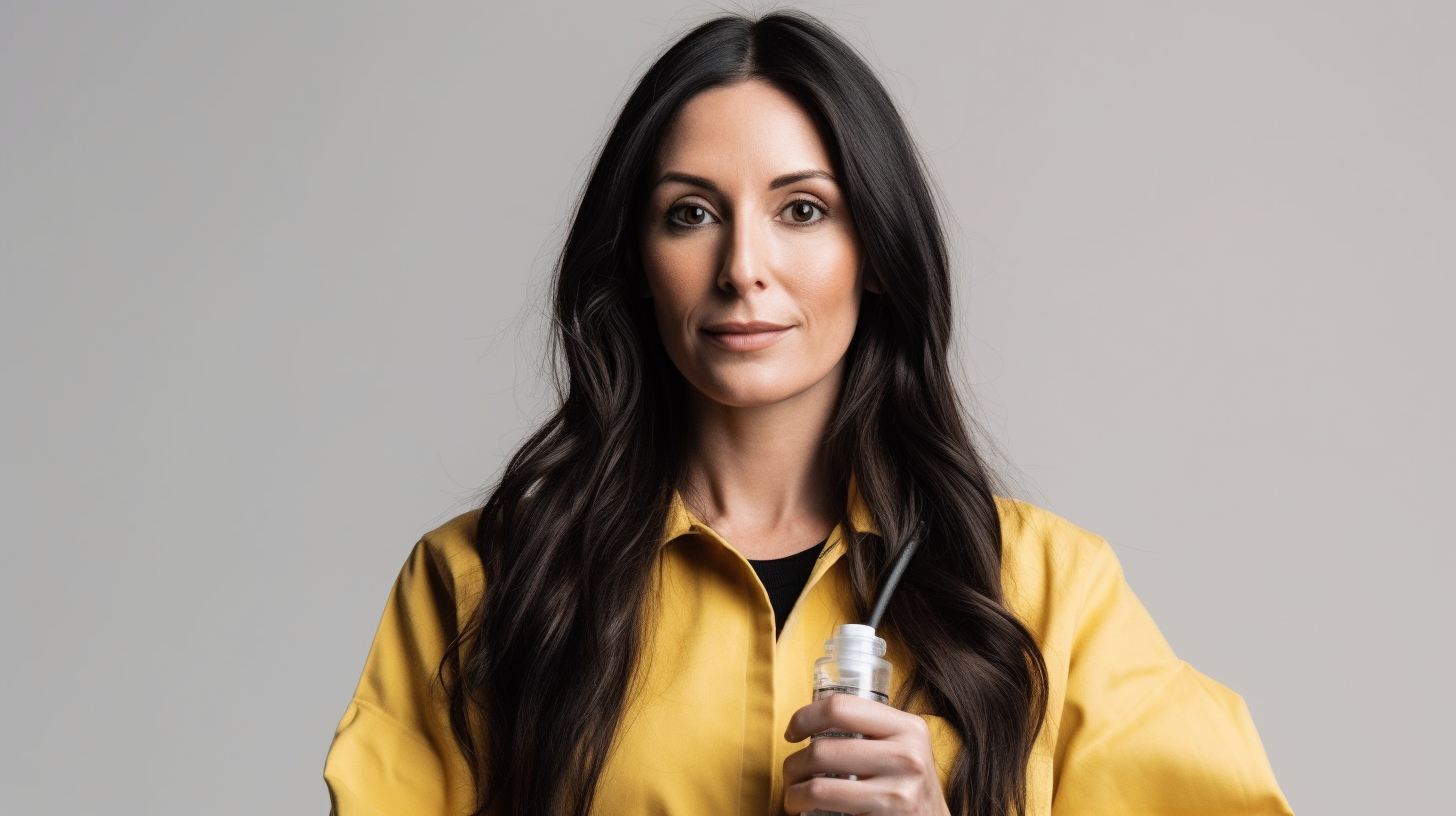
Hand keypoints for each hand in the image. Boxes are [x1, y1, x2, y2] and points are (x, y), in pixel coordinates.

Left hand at [782, 693, 949, 815]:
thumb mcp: (903, 747)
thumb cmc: (908, 785)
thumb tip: (814, 718)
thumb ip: (873, 729)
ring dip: (793, 792)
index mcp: (907, 727)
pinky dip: (805, 809)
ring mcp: (898, 792)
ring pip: (817, 786)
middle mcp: (907, 756)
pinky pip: (827, 811)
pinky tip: (805, 810)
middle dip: (792, 764)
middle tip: (791, 774)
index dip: (805, 717)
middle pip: (822, 750)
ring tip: (794, 794)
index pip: (841, 707)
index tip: (793, 732)